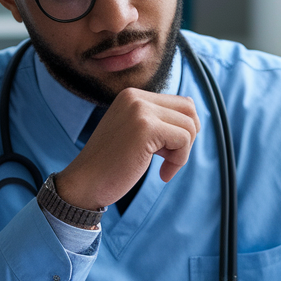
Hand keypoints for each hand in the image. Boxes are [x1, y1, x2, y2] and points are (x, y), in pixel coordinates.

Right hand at [55, 89, 199, 209]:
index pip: (180, 103)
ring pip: (189, 126)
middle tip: (170, 160)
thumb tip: (195, 120)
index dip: (182, 131)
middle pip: (189, 110)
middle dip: (188, 138)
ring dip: (182, 153)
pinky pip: (184, 139)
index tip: (166, 153)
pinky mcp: (145, 127)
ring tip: (164, 169)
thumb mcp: (136, 135)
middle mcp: (135, 97)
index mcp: (132, 96)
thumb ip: (158, 123)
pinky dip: (179, 161)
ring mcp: (139, 110)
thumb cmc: (112, 166)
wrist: (85, 184)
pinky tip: (163, 175)